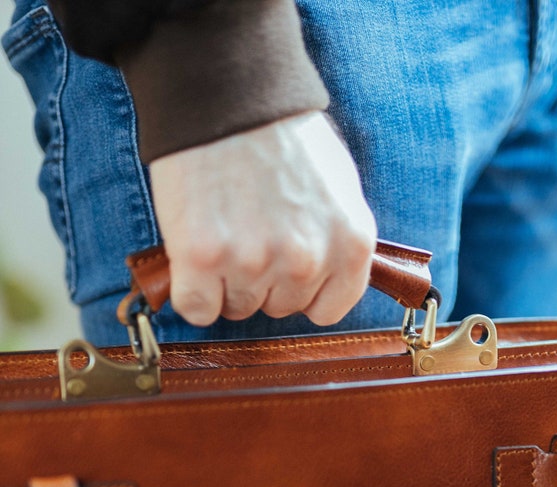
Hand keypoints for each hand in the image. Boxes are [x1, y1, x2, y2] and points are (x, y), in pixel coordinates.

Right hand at [149, 112, 376, 325]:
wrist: (225, 92)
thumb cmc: (280, 133)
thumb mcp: (338, 186)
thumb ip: (339, 240)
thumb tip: (328, 278)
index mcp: (349, 243)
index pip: (329, 309)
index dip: (304, 292)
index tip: (286, 271)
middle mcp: (307, 260)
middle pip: (280, 308)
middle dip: (263, 280)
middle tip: (248, 231)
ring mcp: (254, 262)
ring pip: (238, 308)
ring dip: (225, 282)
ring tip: (223, 230)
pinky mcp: (202, 260)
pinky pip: (198, 309)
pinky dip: (192, 291)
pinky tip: (195, 257)